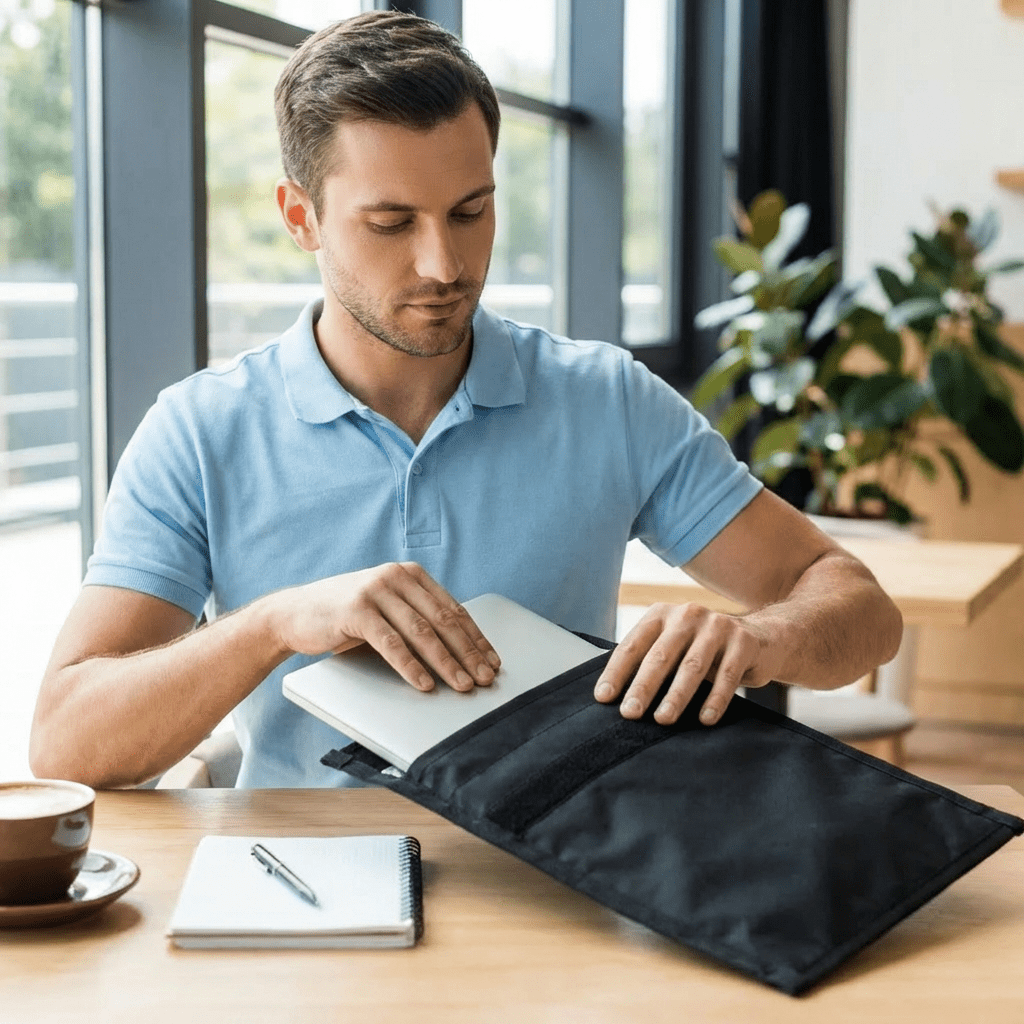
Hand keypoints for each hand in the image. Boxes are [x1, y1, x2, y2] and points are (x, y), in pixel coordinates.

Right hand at [272, 562, 500, 692]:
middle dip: (468, 653)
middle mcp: (397, 577)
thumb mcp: (389, 608)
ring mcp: (376, 591)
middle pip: (443, 621)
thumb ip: (418, 617)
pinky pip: (391, 642)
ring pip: (422, 632)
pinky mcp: (356, 610)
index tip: (492, 661)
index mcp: (411, 575)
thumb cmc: (348, 615)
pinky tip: (425, 683)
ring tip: (461, 685)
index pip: (453, 610)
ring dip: (446, 663)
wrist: (295, 612)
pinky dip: (411, 666)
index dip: (476, 638)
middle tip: (484, 678)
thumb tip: (461, 650)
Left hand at [593, 603, 782, 725]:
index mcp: (661, 614)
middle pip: (660, 655)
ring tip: (663, 719)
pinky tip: (705, 719)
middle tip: (630, 713)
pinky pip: (727, 674)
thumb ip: (648, 662)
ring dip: (676, 695)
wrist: (760, 638)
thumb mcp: (674, 647)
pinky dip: (715, 699)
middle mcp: (687, 615)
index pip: (633, 645)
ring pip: (692, 665)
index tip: (604, 698)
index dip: (617, 672)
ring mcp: (717, 625)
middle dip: (643, 686)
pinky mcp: (743, 641)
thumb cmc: (703, 650)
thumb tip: (613, 698)